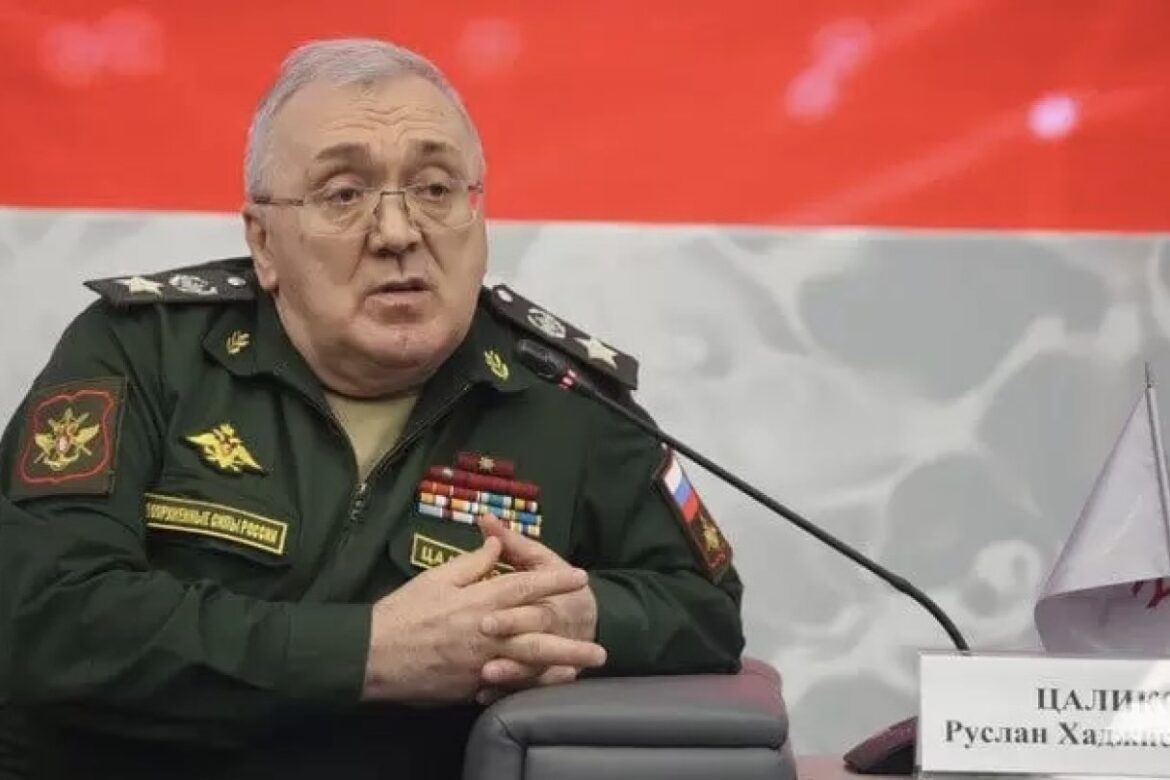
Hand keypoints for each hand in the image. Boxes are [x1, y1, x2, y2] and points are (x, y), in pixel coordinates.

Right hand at [362, 536, 605, 702]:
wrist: (372, 655)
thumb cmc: (403, 612)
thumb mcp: (436, 577)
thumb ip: (471, 563)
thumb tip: (496, 542)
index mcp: (478, 600)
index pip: (524, 586)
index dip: (554, 581)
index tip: (580, 577)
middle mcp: (485, 632)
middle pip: (536, 635)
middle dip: (569, 641)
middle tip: (600, 648)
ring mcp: (479, 662)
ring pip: (527, 665)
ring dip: (557, 667)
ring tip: (582, 670)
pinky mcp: (469, 684)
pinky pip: (505, 685)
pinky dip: (528, 686)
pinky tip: (547, 687)